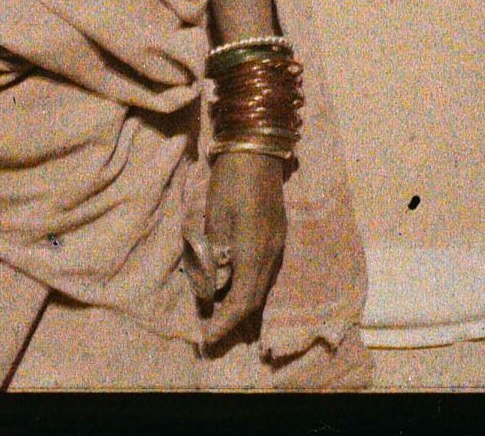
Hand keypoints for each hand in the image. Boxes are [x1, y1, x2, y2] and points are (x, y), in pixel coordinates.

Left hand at [189, 151, 286, 345]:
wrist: (257, 148)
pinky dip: (247, 286)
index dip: (225, 323)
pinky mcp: (276, 235)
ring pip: (261, 287)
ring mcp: (277, 244)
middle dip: (233, 321)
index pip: (242, 301)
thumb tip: (209, 287)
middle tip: (210, 333)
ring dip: (241, 304)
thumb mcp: (214, 217)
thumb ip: (213, 255)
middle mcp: (271, 255)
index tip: (207, 337)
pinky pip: (263, 272)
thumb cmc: (230, 180)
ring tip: (218, 313)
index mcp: (255, 253)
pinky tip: (232, 285)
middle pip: (254, 299)